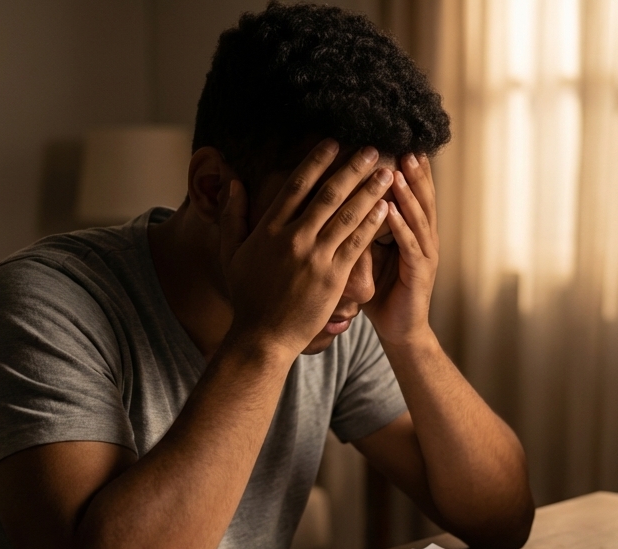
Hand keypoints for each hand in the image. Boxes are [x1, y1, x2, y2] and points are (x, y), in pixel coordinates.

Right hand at [218, 140, 392, 358]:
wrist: (263, 337)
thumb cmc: (247, 296)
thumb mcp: (231, 253)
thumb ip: (232, 216)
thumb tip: (234, 183)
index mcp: (269, 229)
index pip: (296, 185)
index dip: (317, 161)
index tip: (334, 143)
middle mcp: (293, 239)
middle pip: (328, 194)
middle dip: (353, 168)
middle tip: (373, 149)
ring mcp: (315, 258)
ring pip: (347, 215)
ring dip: (369, 190)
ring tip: (386, 172)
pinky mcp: (333, 278)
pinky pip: (356, 244)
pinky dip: (371, 223)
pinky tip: (384, 206)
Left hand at [363, 153, 438, 347]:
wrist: (399, 330)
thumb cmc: (382, 292)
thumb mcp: (368, 253)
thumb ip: (361, 228)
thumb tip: (337, 201)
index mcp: (412, 231)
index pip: (412, 194)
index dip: (409, 170)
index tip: (397, 143)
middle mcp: (423, 238)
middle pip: (422, 198)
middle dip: (415, 173)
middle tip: (407, 147)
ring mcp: (425, 255)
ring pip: (418, 217)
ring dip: (408, 193)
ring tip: (397, 170)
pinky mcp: (420, 273)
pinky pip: (410, 245)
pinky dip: (400, 226)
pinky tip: (390, 210)